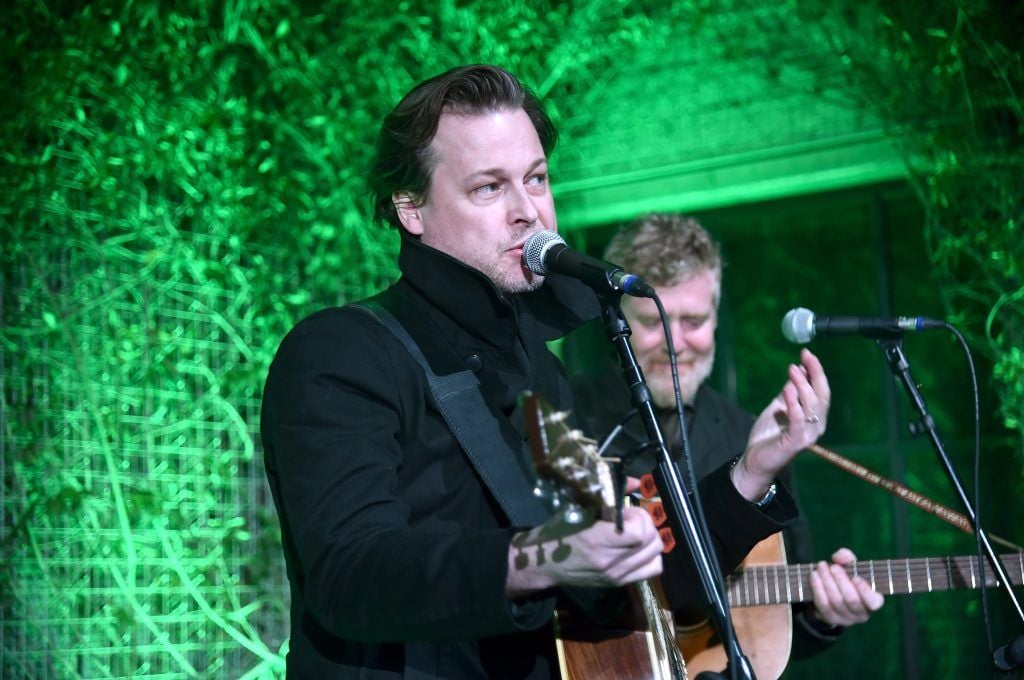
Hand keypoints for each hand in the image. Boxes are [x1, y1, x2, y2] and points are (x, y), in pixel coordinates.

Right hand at [505, 505, 662, 597]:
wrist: (545, 563)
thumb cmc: (560, 532)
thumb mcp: (579, 508)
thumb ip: (609, 495)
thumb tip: (635, 481)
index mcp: (597, 540)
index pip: (638, 532)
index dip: (639, 517)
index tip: (626, 511)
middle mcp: (610, 561)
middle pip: (651, 543)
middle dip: (646, 525)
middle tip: (631, 519)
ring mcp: (616, 575)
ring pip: (655, 556)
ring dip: (650, 540)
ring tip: (635, 533)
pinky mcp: (619, 583)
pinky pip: (651, 570)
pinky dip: (650, 556)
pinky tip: (637, 548)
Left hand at [731, 348, 829, 500]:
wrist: (755, 460)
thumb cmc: (768, 435)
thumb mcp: (778, 406)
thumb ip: (789, 392)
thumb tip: (798, 370)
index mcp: (814, 416)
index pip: (821, 390)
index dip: (816, 371)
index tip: (807, 354)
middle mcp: (816, 425)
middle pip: (822, 396)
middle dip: (815, 373)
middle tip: (805, 356)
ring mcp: (808, 435)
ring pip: (812, 406)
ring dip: (802, 385)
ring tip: (793, 369)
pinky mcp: (797, 442)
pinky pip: (798, 420)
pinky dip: (793, 404)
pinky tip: (787, 389)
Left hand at [809, 547, 884, 626]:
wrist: (831, 594)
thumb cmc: (846, 578)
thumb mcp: (850, 566)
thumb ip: (847, 558)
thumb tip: (839, 558)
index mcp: (873, 601)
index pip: (874, 602)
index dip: (865, 591)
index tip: (856, 577)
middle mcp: (862, 614)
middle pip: (852, 600)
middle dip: (841, 581)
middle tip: (833, 567)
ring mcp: (846, 619)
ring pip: (836, 602)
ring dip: (827, 582)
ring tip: (821, 567)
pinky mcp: (831, 619)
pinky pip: (824, 606)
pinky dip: (818, 589)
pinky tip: (814, 577)